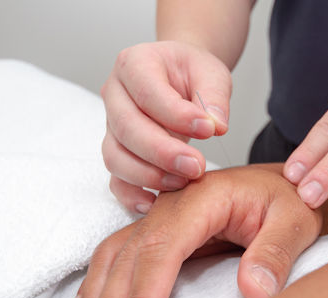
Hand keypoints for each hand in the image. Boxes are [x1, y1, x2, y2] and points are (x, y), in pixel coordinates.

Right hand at [69, 164, 321, 297]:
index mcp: (203, 198)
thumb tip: (253, 291)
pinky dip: (99, 284)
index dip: (146, 297)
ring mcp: (162, 215)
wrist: (279, 185)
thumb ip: (275, 252)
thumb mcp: (294, 221)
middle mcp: (173, 204)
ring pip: (115, 257)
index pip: (163, 248)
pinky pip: (119, 253)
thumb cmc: (288, 200)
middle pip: (129, 257)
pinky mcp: (161, 229)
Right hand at [101, 41, 231, 213]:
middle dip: (163, 153)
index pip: (148, 93)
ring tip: (184, 181)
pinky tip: (155, 203)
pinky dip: (131, 195)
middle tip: (197, 166)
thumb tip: (216, 126)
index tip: (208, 130)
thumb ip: (215, 96)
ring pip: (116, 157)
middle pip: (126, 129)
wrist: (179, 79)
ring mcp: (111, 126)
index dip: (177, 116)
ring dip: (149, 175)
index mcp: (134, 64)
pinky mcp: (118, 152)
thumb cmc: (191, 73)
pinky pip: (115, 179)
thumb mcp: (211, 73)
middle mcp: (115, 94)